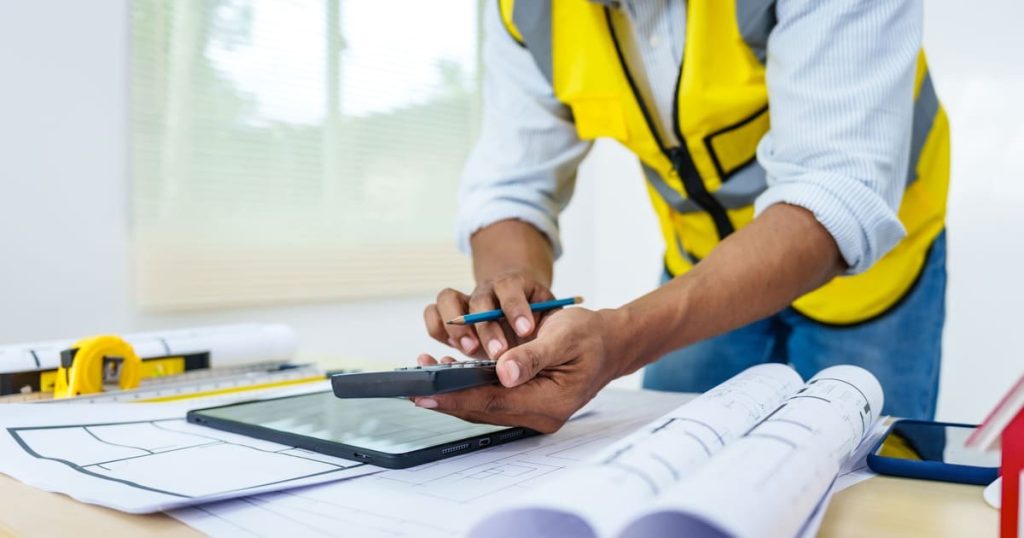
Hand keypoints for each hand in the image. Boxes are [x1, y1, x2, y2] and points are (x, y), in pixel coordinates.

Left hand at [412, 307, 626, 432]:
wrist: (611, 342)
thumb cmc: (592, 336)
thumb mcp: (565, 336)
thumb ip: (533, 355)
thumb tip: (505, 372)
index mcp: (550, 402)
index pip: (492, 403)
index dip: (456, 398)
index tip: (425, 393)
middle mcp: (539, 413)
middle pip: (483, 409)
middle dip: (447, 396)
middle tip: (412, 383)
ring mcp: (533, 409)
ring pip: (484, 405)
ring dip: (454, 391)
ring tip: (424, 372)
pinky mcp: (527, 400)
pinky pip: (491, 398)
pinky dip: (469, 386)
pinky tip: (450, 370)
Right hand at [423, 270, 553, 359]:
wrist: (529, 314)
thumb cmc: (543, 323)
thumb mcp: (554, 327)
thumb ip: (540, 346)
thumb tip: (514, 371)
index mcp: (516, 285)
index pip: (511, 287)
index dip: (516, 308)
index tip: (526, 331)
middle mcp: (488, 291)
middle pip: (480, 300)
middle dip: (487, 328)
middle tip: (499, 352)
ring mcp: (467, 304)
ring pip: (448, 299)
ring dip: (456, 326)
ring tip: (469, 350)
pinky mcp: (453, 320)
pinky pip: (433, 315)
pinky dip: (438, 330)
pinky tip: (452, 353)